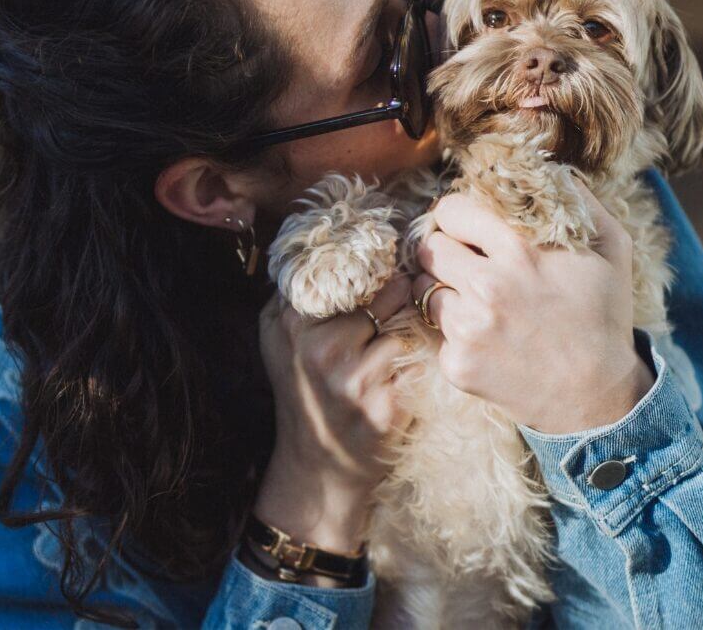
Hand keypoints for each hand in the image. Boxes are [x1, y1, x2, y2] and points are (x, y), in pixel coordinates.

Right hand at [254, 275, 413, 555]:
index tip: (389, 256)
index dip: (374, 260)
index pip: (344, 265)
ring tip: (401, 343)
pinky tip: (406, 372)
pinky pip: (419, 360)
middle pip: (386, 291)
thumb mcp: (282, 336)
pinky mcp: (384, 405)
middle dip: (401, 294)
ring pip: (407, 324)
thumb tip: (336, 235)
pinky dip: (420, 361)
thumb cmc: (306, 390)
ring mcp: (352, 378)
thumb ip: (300, 288)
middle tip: (403, 304)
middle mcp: (318, 347)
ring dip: (413, 329)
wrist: (321, 466)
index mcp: (291, 321)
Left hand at [411, 183, 654, 434]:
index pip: (451, 210)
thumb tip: (552, 169)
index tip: (468, 228)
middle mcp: (488, 286)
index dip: (458, 217)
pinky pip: (435, 333)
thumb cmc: (603, 319)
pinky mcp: (456, 364)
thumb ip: (582, 202)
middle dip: (443, 250)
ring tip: (476, 301)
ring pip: (424, 289)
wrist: (596, 398)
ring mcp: (468, 328)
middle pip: (428, 247)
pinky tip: (485, 339)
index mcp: (520, 251)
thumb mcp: (613, 249)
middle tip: (465, 263)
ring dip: (443, 290)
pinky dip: (452, 333)